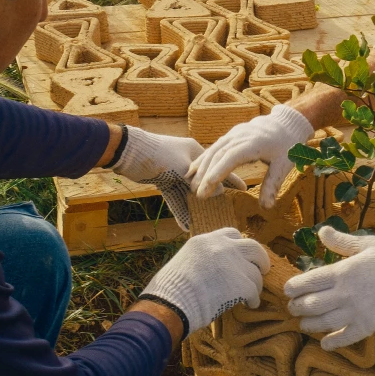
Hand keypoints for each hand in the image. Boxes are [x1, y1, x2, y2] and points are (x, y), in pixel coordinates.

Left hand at [112, 127, 244, 229]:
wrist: (129, 152)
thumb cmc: (159, 155)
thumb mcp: (184, 169)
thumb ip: (200, 182)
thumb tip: (218, 192)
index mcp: (195, 151)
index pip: (218, 166)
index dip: (231, 178)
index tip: (244, 188)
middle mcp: (186, 161)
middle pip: (203, 182)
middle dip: (212, 196)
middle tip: (225, 209)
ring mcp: (174, 171)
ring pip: (187, 192)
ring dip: (193, 207)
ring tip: (205, 222)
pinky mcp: (162, 181)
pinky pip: (173, 197)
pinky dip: (178, 209)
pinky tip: (184, 224)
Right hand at [139, 228, 271, 334]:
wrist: (171, 302)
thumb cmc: (171, 288)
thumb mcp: (186, 260)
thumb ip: (204, 258)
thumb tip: (216, 269)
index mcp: (206, 240)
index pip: (232, 233)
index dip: (239, 246)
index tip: (242, 256)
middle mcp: (223, 247)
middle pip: (253, 247)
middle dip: (260, 259)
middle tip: (262, 270)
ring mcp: (234, 264)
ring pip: (256, 272)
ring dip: (255, 284)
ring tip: (250, 295)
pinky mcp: (242, 283)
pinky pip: (255, 291)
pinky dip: (253, 299)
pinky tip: (249, 304)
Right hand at [187, 105, 314, 208]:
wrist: (286, 122)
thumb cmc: (287, 145)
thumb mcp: (285, 165)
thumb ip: (273, 184)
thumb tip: (266, 207)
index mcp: (253, 143)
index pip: (231, 158)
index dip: (218, 173)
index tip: (207, 189)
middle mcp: (240, 136)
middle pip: (218, 154)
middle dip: (206, 174)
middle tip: (197, 194)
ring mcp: (234, 133)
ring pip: (213, 149)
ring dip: (201, 167)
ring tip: (191, 185)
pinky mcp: (231, 135)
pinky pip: (214, 146)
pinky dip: (203, 158)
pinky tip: (192, 170)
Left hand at [283, 226, 374, 349]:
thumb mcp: (366, 244)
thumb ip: (341, 242)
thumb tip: (322, 231)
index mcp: (342, 272)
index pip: (309, 281)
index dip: (294, 288)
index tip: (287, 291)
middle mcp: (344, 293)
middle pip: (312, 304)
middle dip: (298, 307)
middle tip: (293, 308)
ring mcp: (355, 311)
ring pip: (324, 323)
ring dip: (309, 325)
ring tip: (303, 324)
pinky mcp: (368, 326)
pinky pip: (345, 337)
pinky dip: (332, 342)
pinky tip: (325, 343)